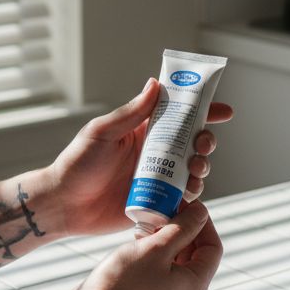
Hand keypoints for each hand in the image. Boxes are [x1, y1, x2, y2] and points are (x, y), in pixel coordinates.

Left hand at [47, 78, 233, 236]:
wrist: (64, 205)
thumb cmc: (77, 164)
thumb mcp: (102, 132)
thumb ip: (130, 113)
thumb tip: (155, 84)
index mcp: (143, 132)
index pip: (179, 116)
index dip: (204, 111)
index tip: (225, 111)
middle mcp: (154, 155)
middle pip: (192, 145)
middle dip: (206, 142)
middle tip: (202, 145)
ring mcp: (156, 180)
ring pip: (192, 172)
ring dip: (201, 169)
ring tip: (194, 171)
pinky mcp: (155, 204)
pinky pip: (182, 200)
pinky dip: (191, 196)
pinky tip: (188, 194)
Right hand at [67, 202, 222, 289]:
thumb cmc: (122, 285)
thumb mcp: (156, 248)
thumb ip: (183, 228)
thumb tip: (201, 213)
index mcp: (195, 284)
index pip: (213, 247)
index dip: (203, 222)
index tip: (187, 204)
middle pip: (197, 254)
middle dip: (184, 228)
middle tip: (166, 208)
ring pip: (178, 261)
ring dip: (168, 239)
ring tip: (149, 222)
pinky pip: (163, 270)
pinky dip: (156, 252)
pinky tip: (139, 240)